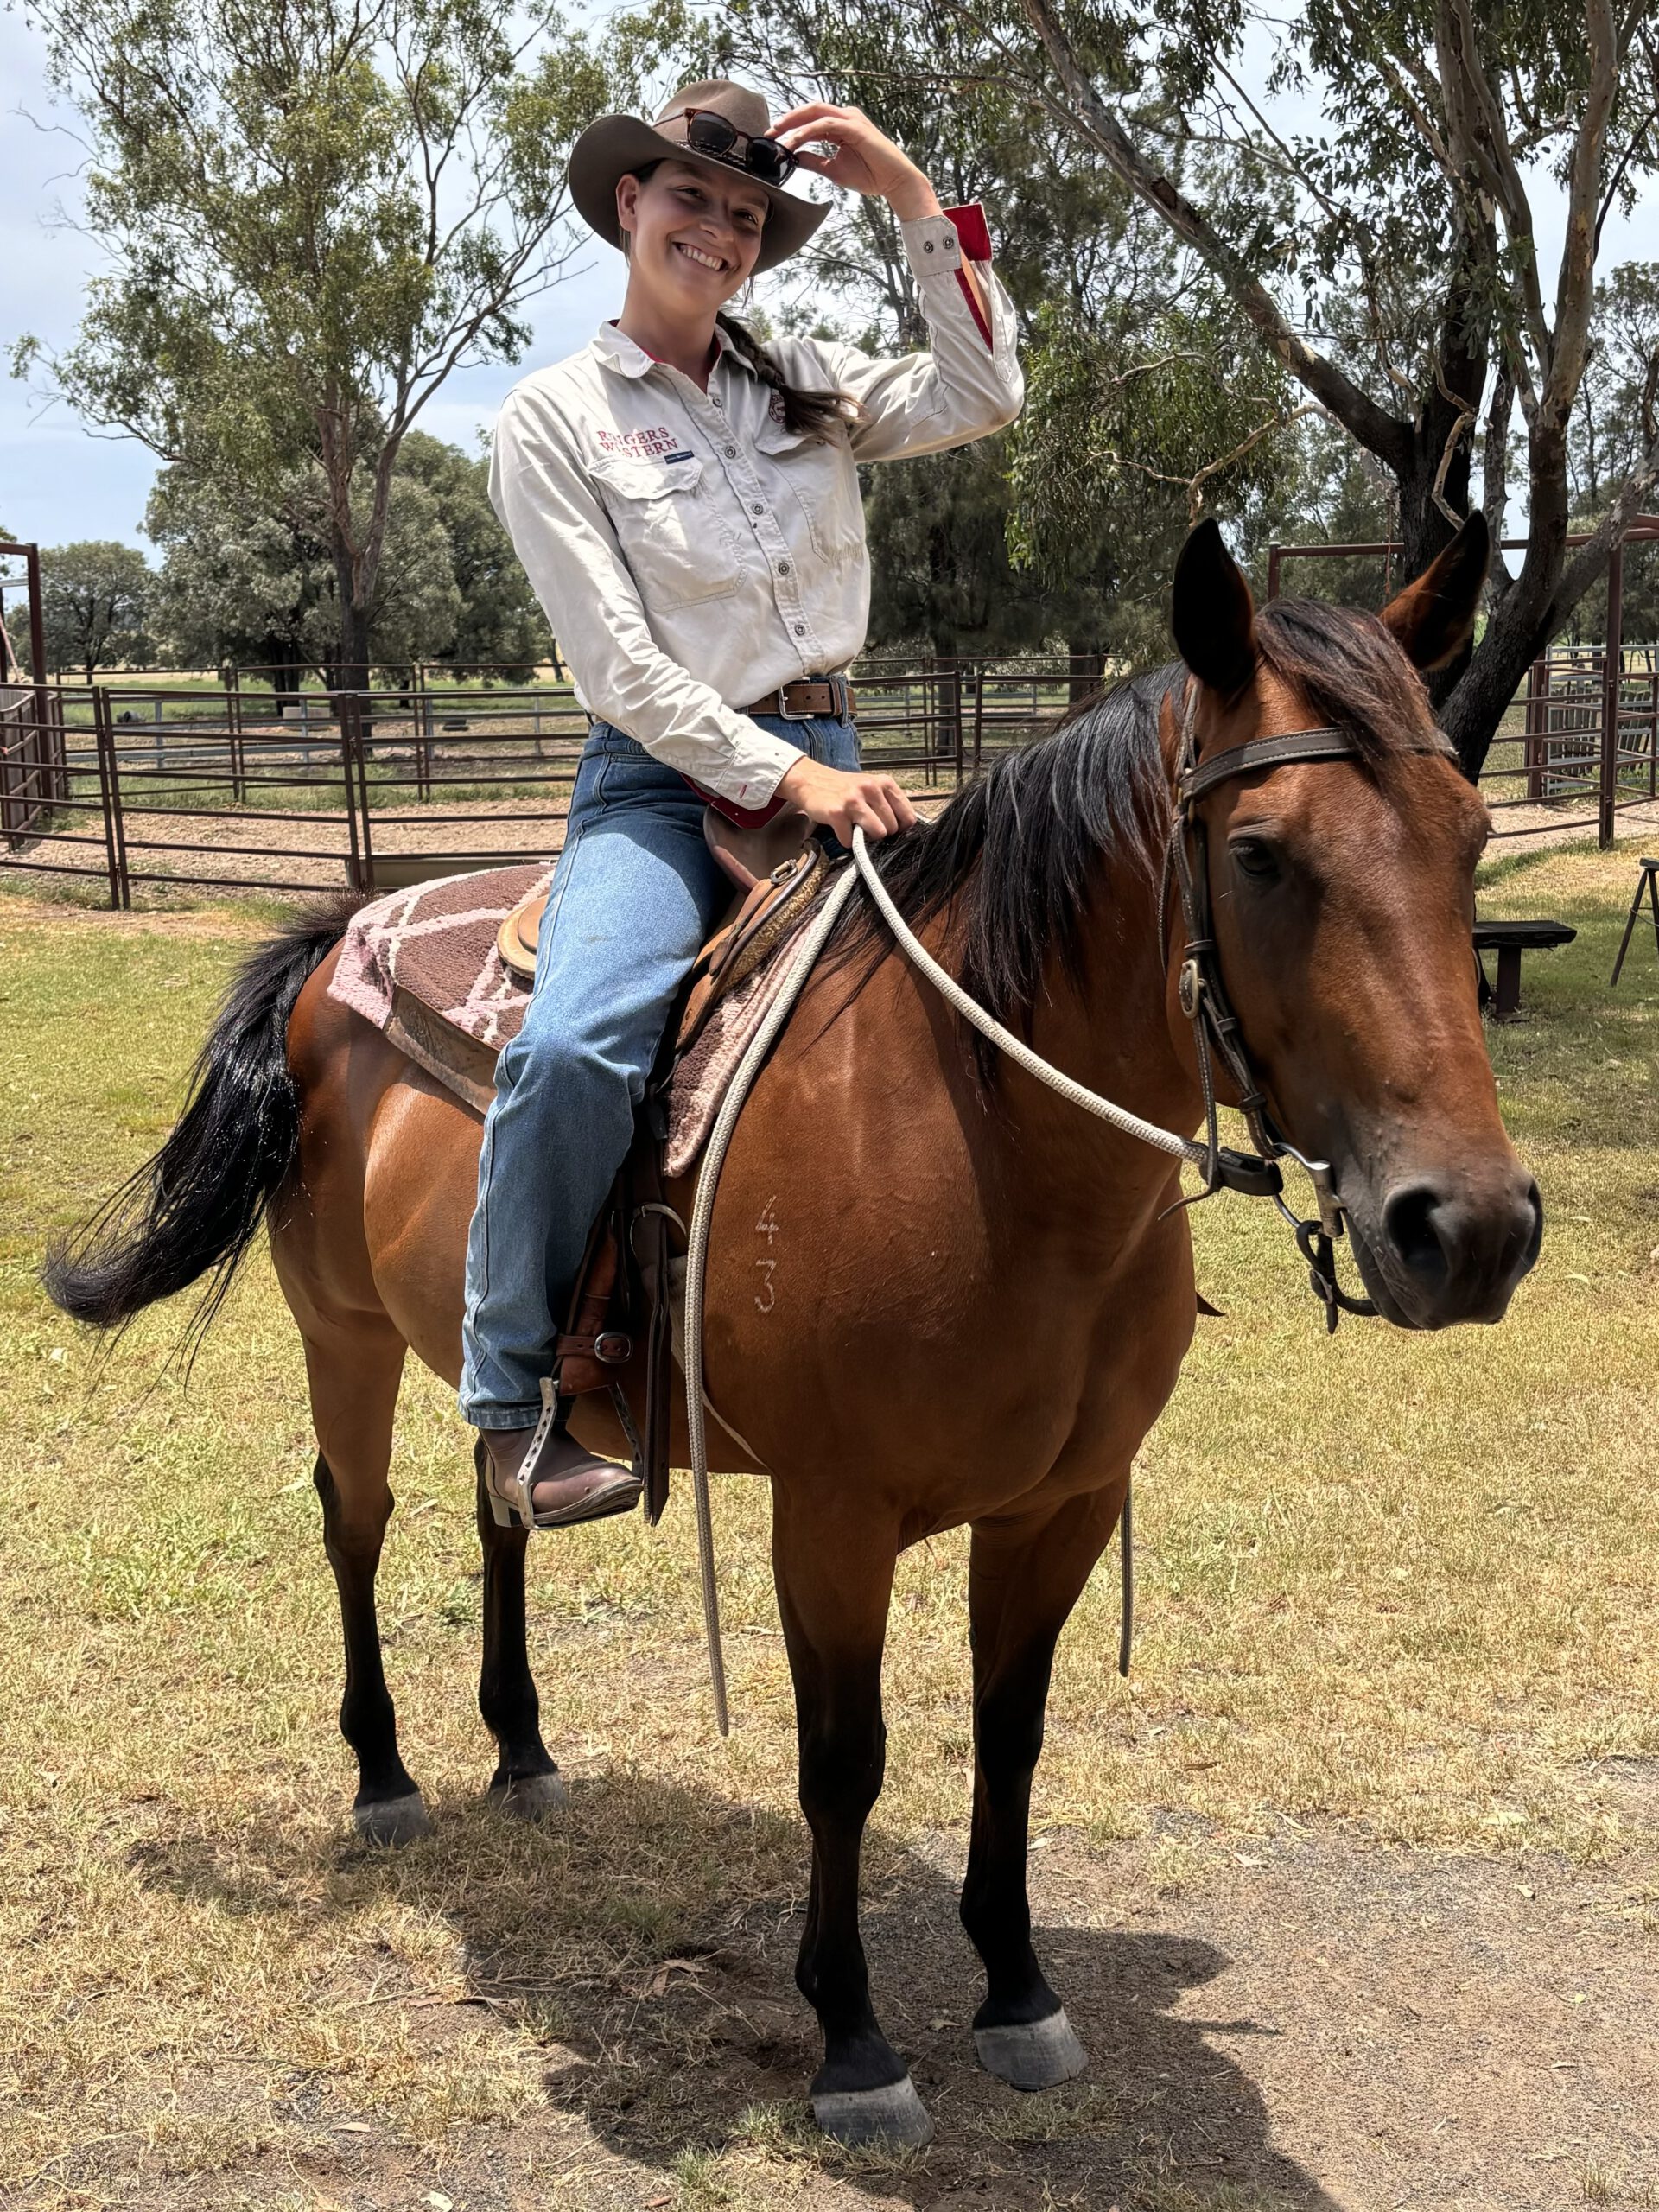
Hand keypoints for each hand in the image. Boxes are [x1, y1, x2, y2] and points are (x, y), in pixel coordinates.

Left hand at [769, 103, 939, 219]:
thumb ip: (813, 160)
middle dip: (787, 119)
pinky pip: (825, 125)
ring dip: (793, 123)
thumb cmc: (870, 175)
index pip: (810, 119)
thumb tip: (794, 157)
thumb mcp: (833, 169)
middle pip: (810, 109)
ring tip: (777, 137)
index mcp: (840, 125)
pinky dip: (807, 132)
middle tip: (769, 133)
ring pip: (815, 113)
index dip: (790, 126)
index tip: (772, 139)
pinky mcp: (855, 127)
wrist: (895, 181)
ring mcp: (850, 119)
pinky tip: (793, 142)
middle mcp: (845, 116)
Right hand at [776, 754, 919, 842]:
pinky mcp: (837, 813)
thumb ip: (888, 802)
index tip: (889, 829)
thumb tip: (904, 829)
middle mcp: (871, 789)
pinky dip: (846, 840)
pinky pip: (851, 840)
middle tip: (866, 826)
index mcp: (884, 783)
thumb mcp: (871, 786)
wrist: (811, 780)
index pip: (908, 816)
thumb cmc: (844, 788)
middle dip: (881, 833)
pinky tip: (841, 829)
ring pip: (878, 833)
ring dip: (867, 838)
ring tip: (856, 829)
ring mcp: (854, 800)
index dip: (900, 828)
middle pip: (892, 828)